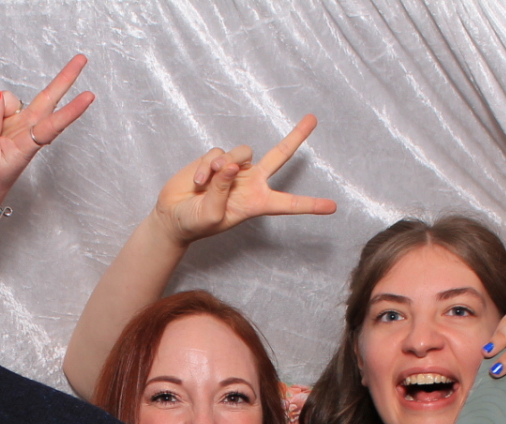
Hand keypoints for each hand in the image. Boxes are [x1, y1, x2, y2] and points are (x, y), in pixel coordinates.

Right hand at [0, 54, 95, 215]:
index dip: (70, 111)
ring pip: (5, 100)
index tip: (89, 97)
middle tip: (82, 59)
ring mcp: (15, 124)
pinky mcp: (3, 121)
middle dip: (64, 79)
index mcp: (27, 145)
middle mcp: (26, 131)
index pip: (52, 125)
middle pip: (47, 99)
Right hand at [148, 114, 336, 247]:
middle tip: (313, 118)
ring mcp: (234, 169)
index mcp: (257, 203)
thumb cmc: (195, 224)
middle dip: (296, 137)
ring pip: (242, 152)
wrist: (173, 216)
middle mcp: (251, 183)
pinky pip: (217, 154)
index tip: (332, 207)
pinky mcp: (216, 160)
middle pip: (279, 156)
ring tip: (205, 185)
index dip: (310, 205)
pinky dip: (206, 167)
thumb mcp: (212, 214)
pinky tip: (197, 182)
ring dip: (223, 166)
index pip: (288, 203)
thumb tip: (231, 164)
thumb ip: (223, 189)